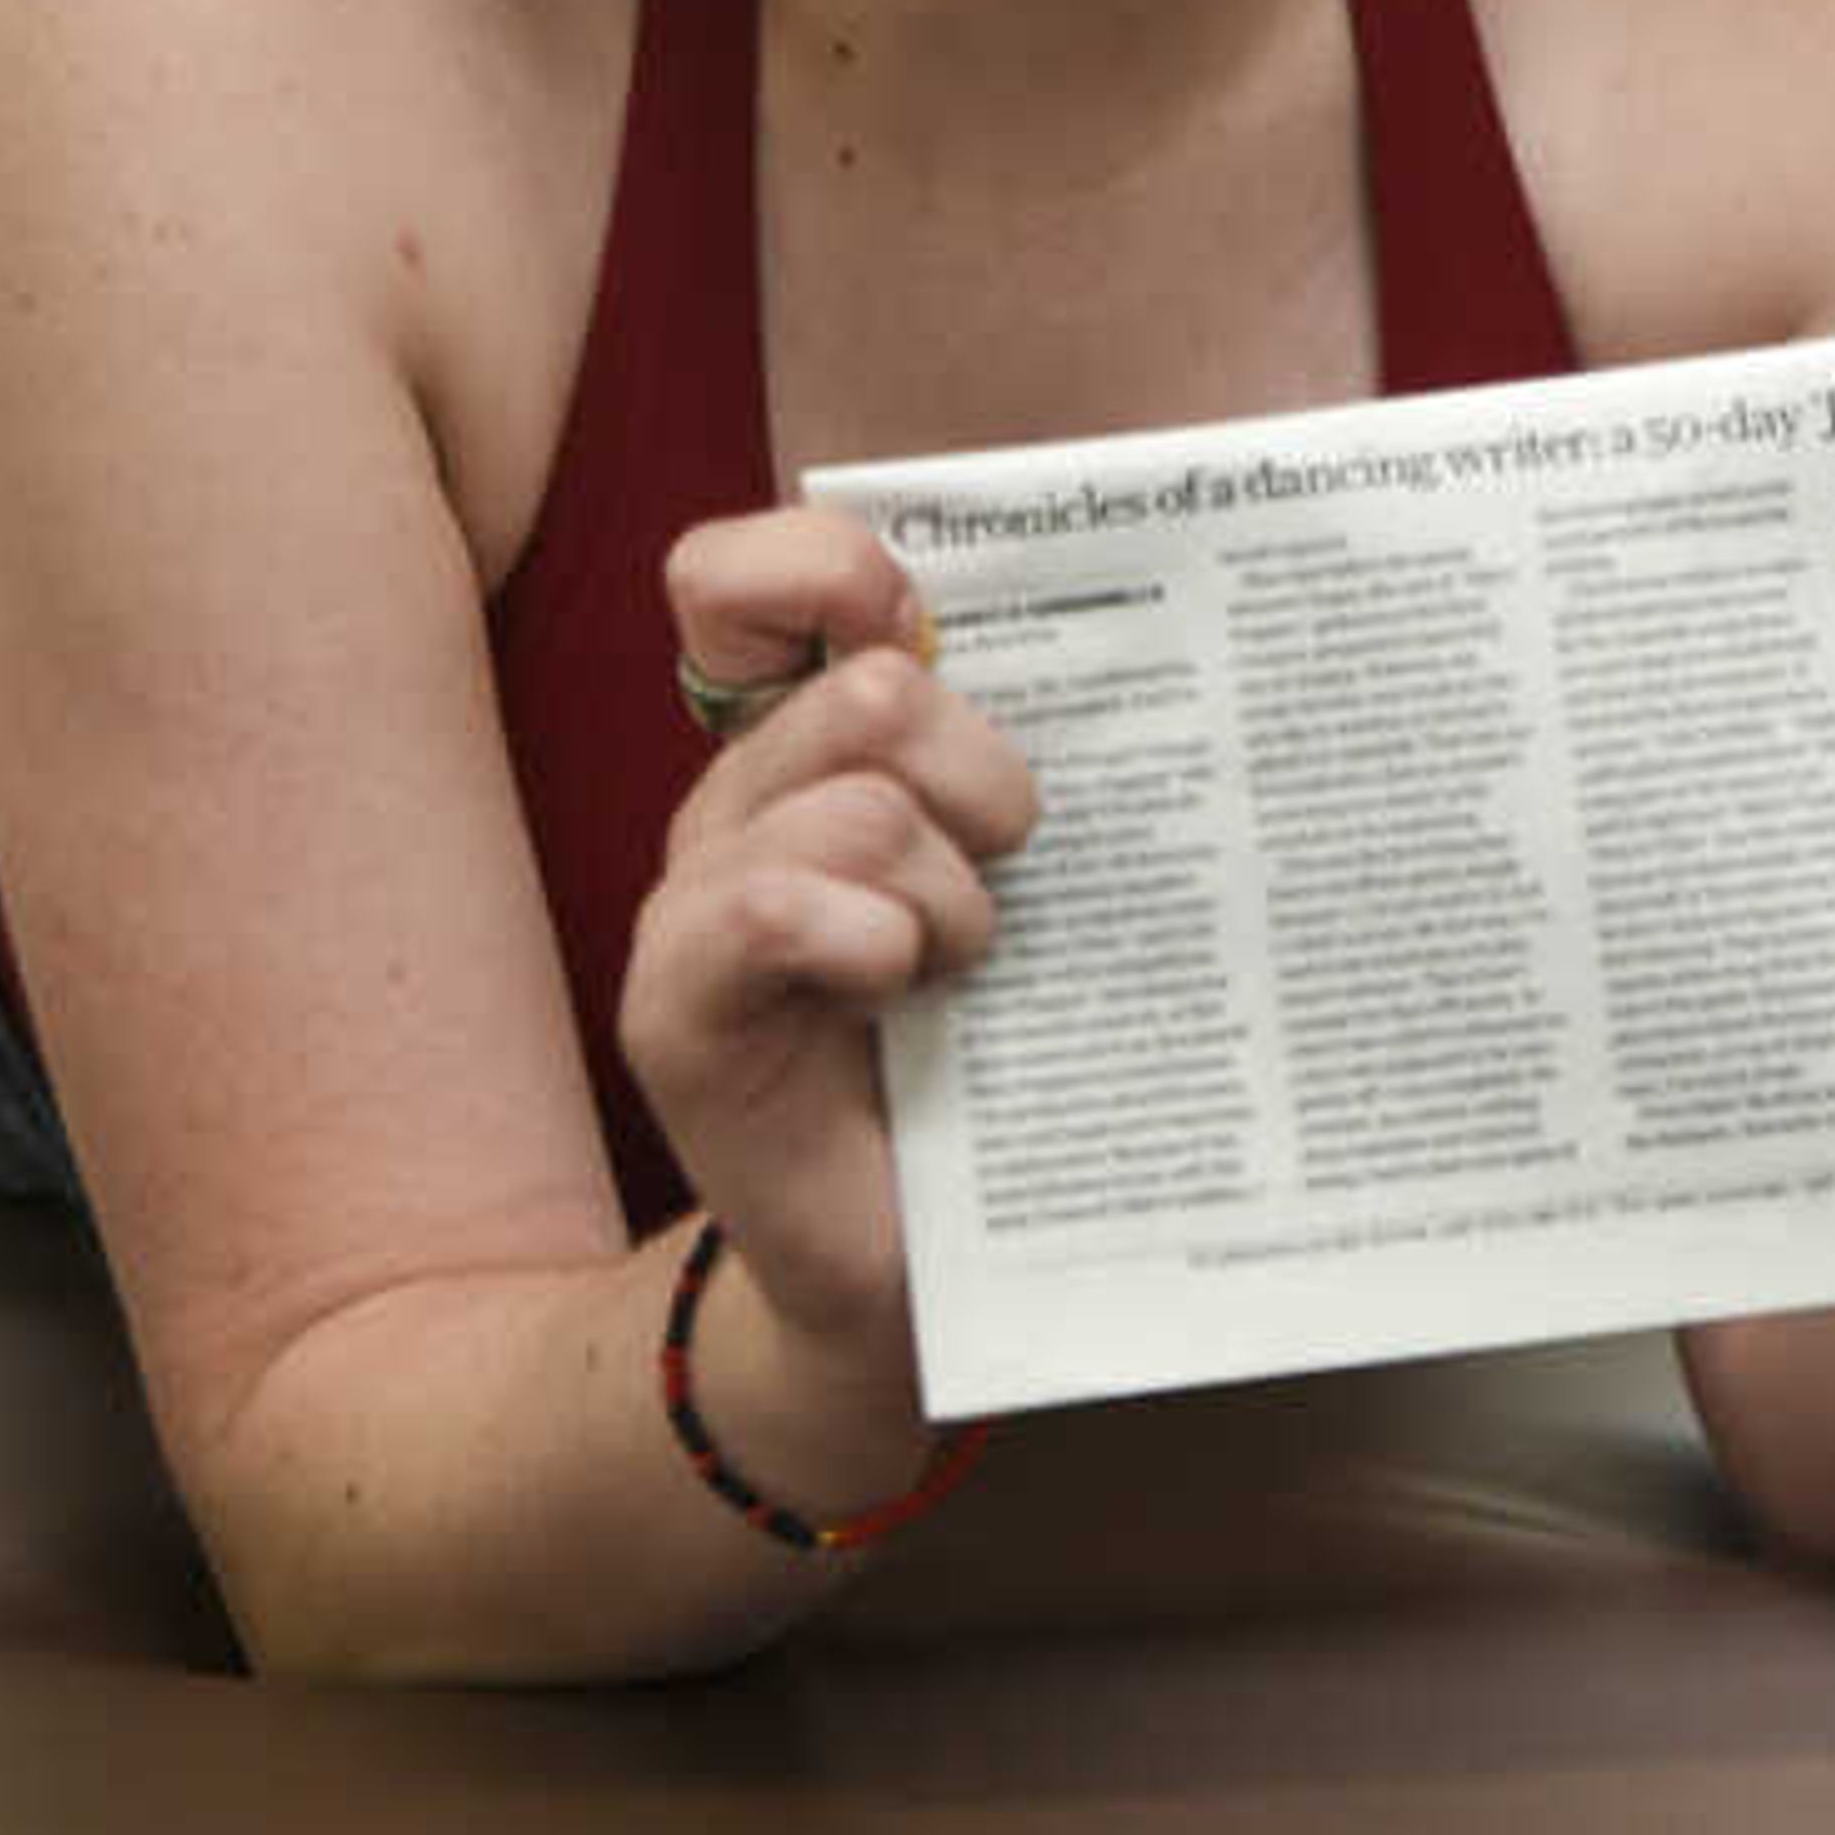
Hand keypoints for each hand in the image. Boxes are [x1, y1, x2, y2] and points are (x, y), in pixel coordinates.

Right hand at [620, 503, 1036, 1360]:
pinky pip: (766, 911)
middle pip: (863, 690)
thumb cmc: (1001, 1054)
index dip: (827, 566)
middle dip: (983, 779)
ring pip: (850, 803)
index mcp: (807, 745)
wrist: (933, 1268)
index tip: (919, 628)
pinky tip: (900, 998)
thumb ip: (1036, 755)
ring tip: (962, 975)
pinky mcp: (674, 1010)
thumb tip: (1160, 622)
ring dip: (951, 899)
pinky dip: (868, 942)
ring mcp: (692, 904)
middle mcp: (736, 803)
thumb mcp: (1035, 877)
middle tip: (1010, 873)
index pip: (740, 578)